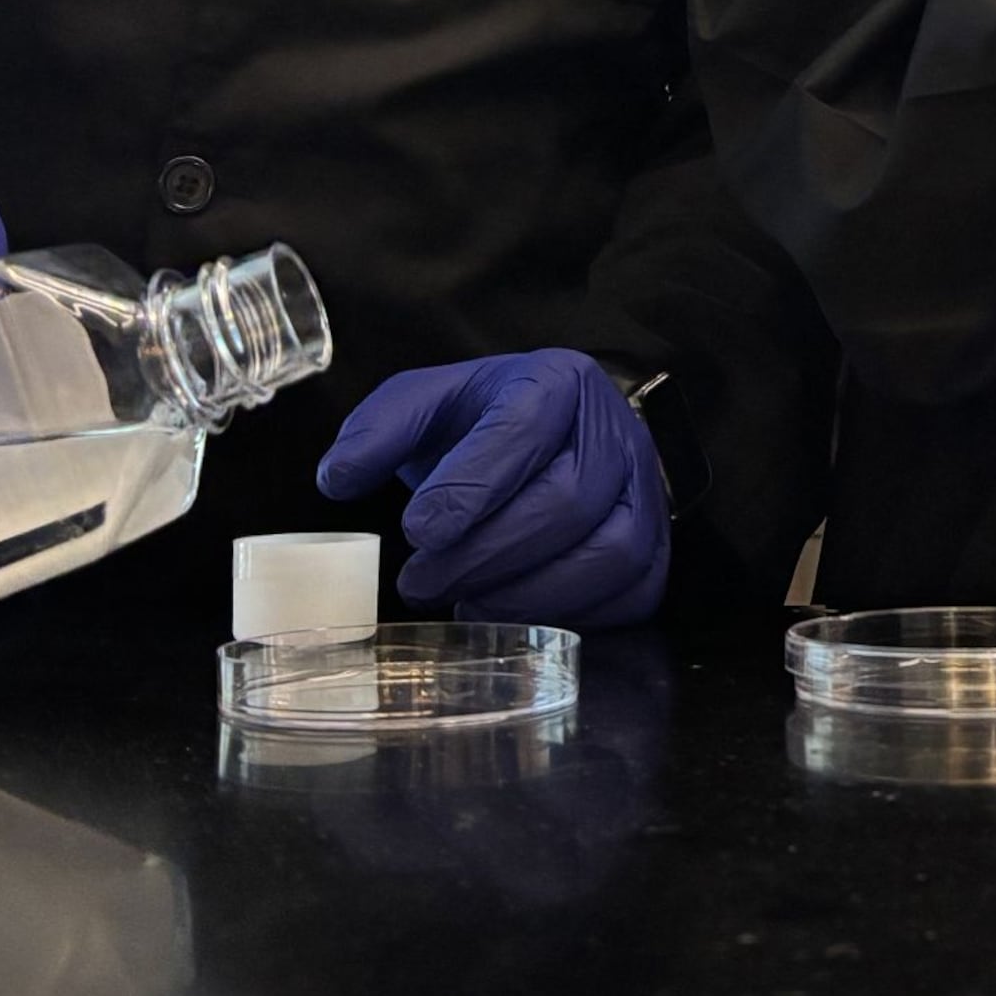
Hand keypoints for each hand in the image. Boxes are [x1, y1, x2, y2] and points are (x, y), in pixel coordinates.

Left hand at [317, 349, 669, 628]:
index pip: (523, 429)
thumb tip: (338, 477)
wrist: (555, 435)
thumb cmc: (486, 424)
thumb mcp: (428, 403)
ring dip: (526, 593)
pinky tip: (513, 612)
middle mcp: (615, 432)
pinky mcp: (657, 545)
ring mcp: (646, 491)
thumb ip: (380, 429)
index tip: (416, 530)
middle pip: (566, 503)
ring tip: (465, 601)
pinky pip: (632, 593)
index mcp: (556, 381)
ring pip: (607, 554)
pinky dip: (571, 614)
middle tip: (420, 581)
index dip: (470, 486)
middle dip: (484, 554)